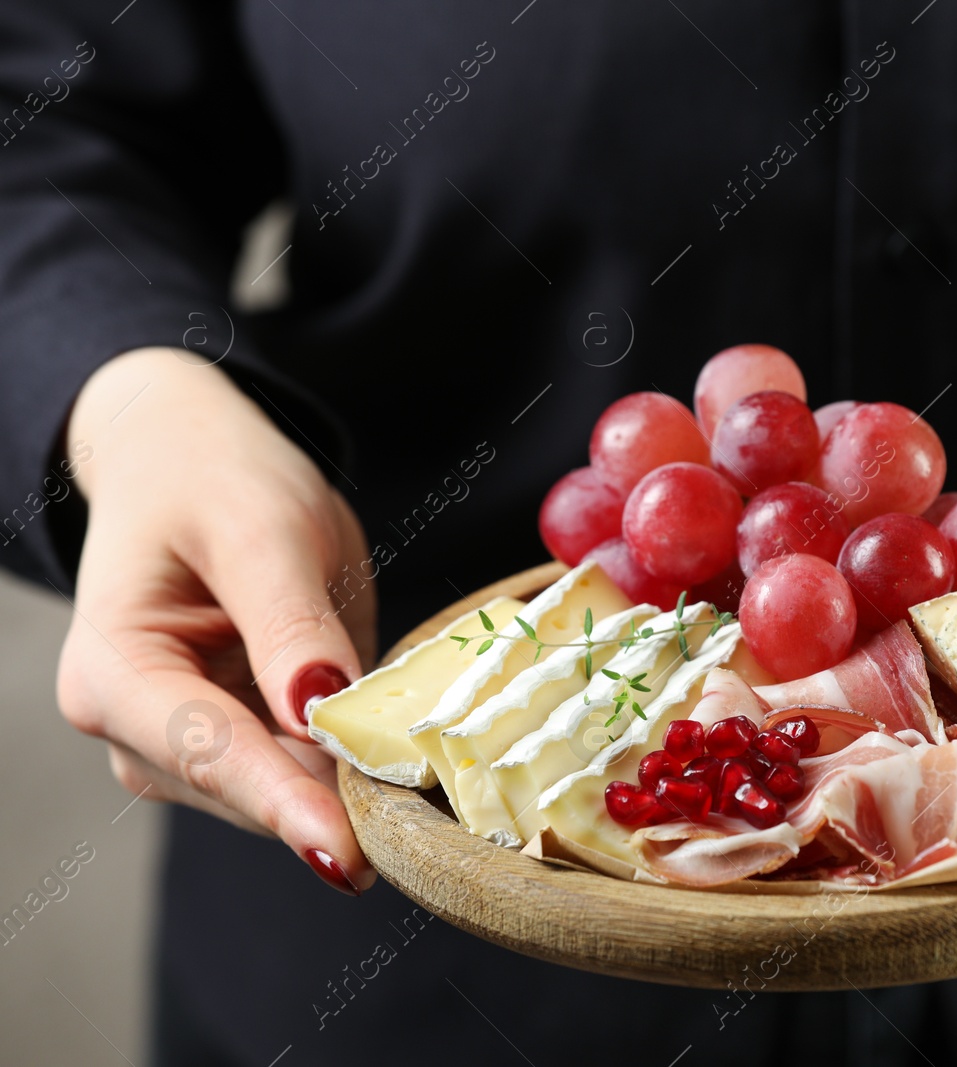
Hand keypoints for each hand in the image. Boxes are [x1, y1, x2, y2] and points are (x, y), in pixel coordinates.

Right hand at [56, 348, 377, 894]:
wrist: (189, 458)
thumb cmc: (215, 479)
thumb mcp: (264, 530)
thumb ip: (291, 623)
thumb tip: (320, 711)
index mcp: (114, 671)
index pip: (208, 752)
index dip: (285, 804)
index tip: (346, 855)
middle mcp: (133, 726)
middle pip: (247, 788)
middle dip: (332, 799)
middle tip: (430, 815)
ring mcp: (181, 741)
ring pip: (281, 790)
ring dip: (348, 783)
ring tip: (426, 765)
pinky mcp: (236, 738)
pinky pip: (302, 767)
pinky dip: (349, 761)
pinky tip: (398, 747)